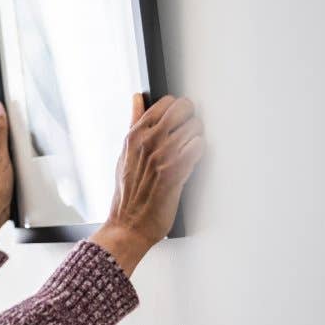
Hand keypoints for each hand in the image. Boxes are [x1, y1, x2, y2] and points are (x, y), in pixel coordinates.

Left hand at [0, 101, 13, 243]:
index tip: (18, 127)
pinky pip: (9, 158)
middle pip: (3, 133)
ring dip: (16, 151)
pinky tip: (18, 169)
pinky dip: (16, 161)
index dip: (9, 122)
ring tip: (17, 162)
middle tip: (18, 150)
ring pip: (8, 146)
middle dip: (14, 138)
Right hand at [90, 93, 204, 275]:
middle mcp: (148, 141)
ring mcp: (162, 155)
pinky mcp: (176, 172)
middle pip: (183, 108)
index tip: (178, 121)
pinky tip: (191, 162)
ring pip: (194, 127)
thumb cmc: (128, 193)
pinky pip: (198, 147)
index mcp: (134, 135)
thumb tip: (137, 99)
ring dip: (197, 138)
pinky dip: (199, 152)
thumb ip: (135, 122)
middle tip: (188, 133)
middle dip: (190, 118)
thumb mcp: (125, 153)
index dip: (176, 110)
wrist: (128, 225)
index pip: (165, 102)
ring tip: (188, 152)